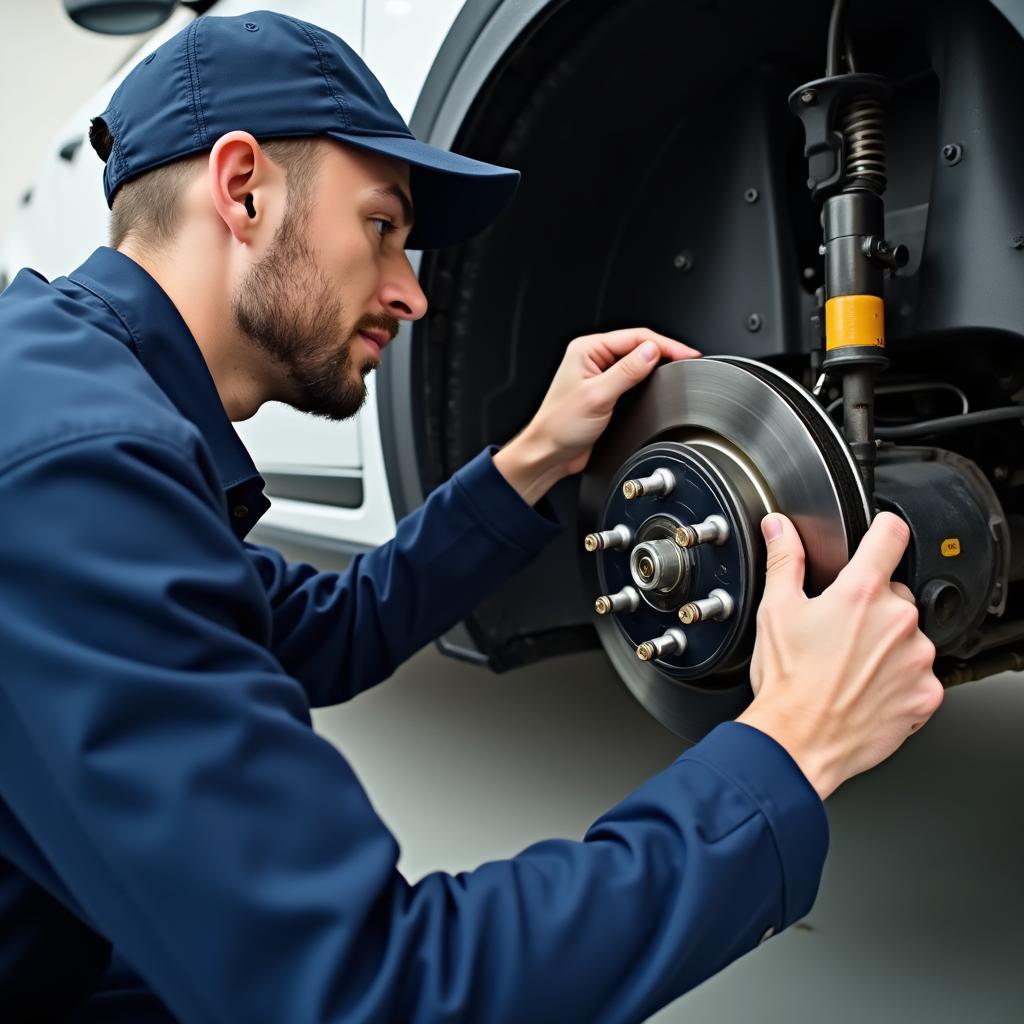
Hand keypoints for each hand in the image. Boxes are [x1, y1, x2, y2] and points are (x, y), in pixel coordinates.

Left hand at [493, 328, 699, 504]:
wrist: (550, 453)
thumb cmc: (560, 426)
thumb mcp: (598, 396)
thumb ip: (626, 372)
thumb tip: (652, 351)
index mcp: (587, 349)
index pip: (635, 337)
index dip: (665, 344)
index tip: (687, 354)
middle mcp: (593, 358)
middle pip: (638, 346)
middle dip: (665, 352)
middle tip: (690, 361)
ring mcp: (600, 375)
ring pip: (638, 362)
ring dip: (658, 366)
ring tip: (680, 368)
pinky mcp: (606, 392)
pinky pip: (633, 379)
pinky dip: (649, 380)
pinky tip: (660, 384)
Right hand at [737, 511, 942, 800]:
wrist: (798, 742)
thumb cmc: (787, 682)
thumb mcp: (776, 611)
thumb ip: (784, 560)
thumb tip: (779, 528)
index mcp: (861, 593)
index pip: (891, 535)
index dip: (881, 530)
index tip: (876, 537)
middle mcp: (898, 621)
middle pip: (895, 592)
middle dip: (871, 605)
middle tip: (839, 631)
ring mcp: (917, 658)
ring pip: (908, 635)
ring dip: (886, 643)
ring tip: (849, 665)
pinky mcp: (926, 693)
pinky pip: (918, 673)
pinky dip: (897, 678)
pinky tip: (865, 688)